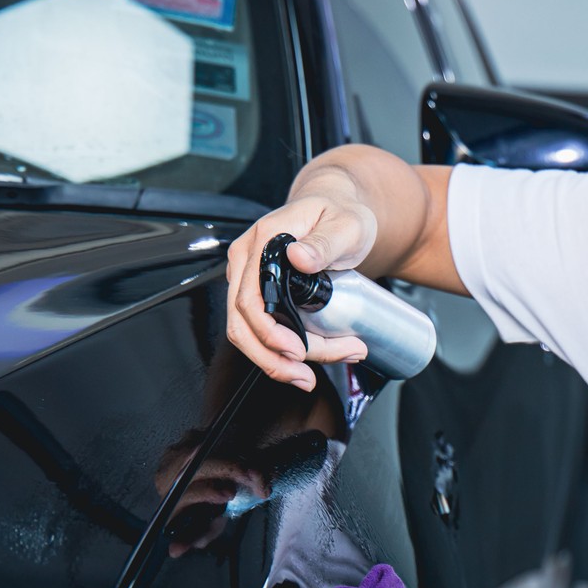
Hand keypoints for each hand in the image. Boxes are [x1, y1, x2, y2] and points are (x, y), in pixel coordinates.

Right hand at [224, 189, 374, 390]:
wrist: (339, 209)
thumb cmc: (341, 213)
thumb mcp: (345, 224)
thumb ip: (325, 242)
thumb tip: (299, 257)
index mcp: (263, 240)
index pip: (249, 297)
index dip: (268, 331)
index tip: (296, 350)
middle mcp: (247, 260)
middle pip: (242, 323)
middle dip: (272, 358)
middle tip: (306, 377)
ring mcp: (249, 278)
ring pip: (247, 333)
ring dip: (274, 363)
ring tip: (307, 377)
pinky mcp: (259, 293)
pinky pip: (260, 330)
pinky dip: (280, 353)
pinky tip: (307, 362)